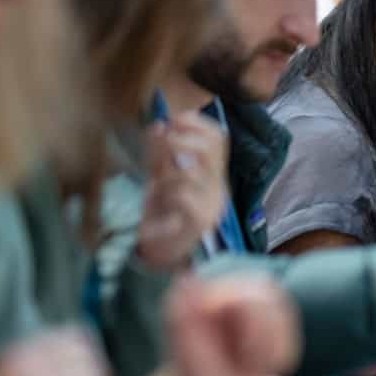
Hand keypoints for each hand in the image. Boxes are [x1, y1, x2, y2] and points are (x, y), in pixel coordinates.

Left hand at [134, 112, 229, 269]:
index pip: (219, 138)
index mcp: (212, 176)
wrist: (157, 254)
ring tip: (157, 183)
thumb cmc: (160, 215)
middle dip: (182, 138)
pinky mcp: (200, 221)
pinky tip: (159, 200)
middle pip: (213, 147)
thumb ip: (159, 153)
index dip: (195, 123)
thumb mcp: (157, 176)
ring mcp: (212, 206)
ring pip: (195, 170)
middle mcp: (217, 188)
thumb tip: (159, 125)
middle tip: (162, 143)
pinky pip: (185, 194)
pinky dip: (167, 190)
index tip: (172, 120)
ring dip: (168, 171)